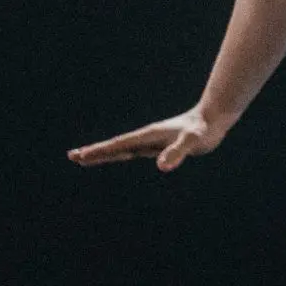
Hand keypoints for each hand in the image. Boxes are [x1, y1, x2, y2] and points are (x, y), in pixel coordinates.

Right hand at [66, 106, 227, 172]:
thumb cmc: (203, 129)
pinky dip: (120, 154)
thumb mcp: (192, 141)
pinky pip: (133, 151)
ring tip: (85, 157)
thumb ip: (177, 152)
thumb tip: (160, 166)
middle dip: (94, 152)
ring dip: (104, 153)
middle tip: (73, 157)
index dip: (100, 151)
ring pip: (122, 149)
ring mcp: (151, 141)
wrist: (213, 118)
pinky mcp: (158, 145)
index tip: (81, 156)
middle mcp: (146, 138)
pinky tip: (117, 156)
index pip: (119, 145)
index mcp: (148, 136)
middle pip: (115, 147)